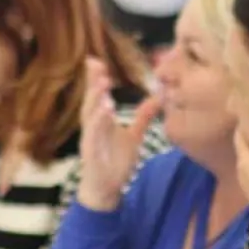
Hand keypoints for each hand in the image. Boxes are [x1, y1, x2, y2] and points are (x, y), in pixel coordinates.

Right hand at [77, 59, 160, 210]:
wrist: (105, 188)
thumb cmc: (115, 162)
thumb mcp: (133, 136)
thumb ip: (143, 117)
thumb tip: (158, 98)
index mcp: (100, 120)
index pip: (97, 94)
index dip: (96, 78)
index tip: (96, 60)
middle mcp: (93, 126)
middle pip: (90, 99)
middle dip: (92, 81)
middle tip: (96, 64)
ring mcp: (90, 138)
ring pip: (90, 114)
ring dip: (96, 98)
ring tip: (103, 82)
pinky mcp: (90, 152)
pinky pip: (94, 134)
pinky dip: (99, 121)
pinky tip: (105, 109)